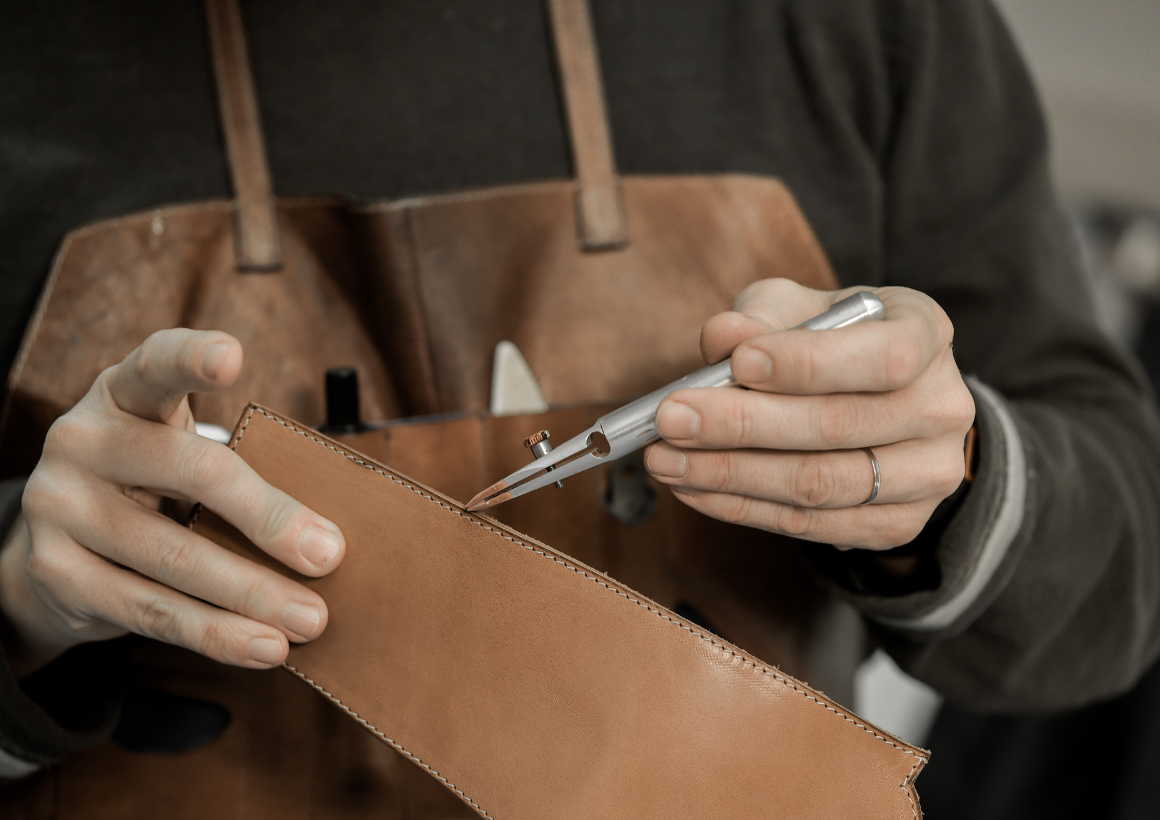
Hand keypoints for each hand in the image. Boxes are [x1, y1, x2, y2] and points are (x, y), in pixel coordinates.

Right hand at [0, 330, 343, 677]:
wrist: (56, 546)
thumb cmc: (149, 484)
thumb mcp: (179, 454)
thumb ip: (237, 470)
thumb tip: (326, 538)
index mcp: (123, 395)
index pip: (157, 365)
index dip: (192, 357)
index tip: (232, 357)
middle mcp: (82, 441)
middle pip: (192, 473)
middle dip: (269, 518)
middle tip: (328, 556)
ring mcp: (60, 507)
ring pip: (175, 557)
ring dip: (253, 595)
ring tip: (310, 620)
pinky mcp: (56, 572)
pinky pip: (150, 611)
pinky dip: (215, 634)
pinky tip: (262, 647)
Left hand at [644, 279, 974, 549]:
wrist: (883, 401)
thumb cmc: (830, 340)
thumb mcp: (799, 308)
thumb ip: (761, 316)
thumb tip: (721, 338)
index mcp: (927, 334)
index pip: (882, 357)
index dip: (808, 364)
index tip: (736, 362)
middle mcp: (943, 407)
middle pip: (837, 427)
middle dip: (740, 424)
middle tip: (669, 419)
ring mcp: (928, 475)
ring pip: (819, 485)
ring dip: (729, 474)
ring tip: (665, 459)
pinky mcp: (897, 525)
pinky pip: (809, 526)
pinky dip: (740, 507)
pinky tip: (692, 487)